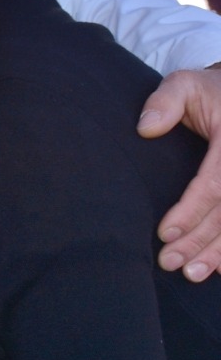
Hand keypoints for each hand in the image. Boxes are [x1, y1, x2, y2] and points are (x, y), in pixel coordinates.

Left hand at [138, 67, 220, 280]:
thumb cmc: (209, 94)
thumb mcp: (185, 84)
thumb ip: (165, 101)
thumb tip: (146, 129)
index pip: (216, 183)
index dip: (192, 211)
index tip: (164, 233)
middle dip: (202, 241)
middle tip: (172, 263)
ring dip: (220, 251)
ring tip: (193, 274)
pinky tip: (219, 269)